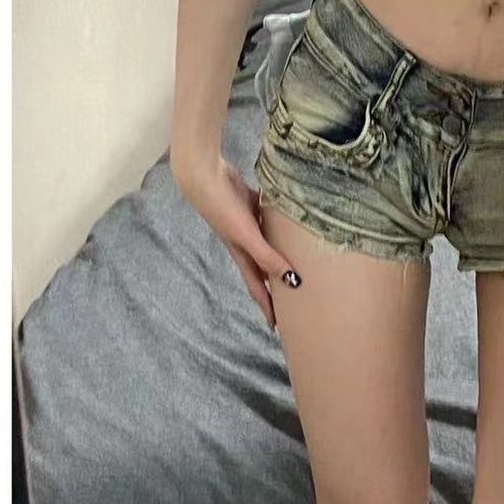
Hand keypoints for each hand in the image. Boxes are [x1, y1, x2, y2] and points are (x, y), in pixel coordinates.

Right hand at [172, 151, 290, 328]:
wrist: (205, 177)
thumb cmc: (222, 209)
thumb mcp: (246, 236)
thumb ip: (266, 256)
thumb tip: (291, 280)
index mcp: (242, 254)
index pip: (257, 286)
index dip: (266, 306)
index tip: (276, 326)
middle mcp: (244, 241)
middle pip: (263, 267)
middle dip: (276, 283)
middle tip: (294, 295)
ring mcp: (247, 222)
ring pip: (267, 242)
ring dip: (279, 251)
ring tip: (298, 259)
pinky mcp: (250, 203)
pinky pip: (269, 217)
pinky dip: (279, 223)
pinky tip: (291, 220)